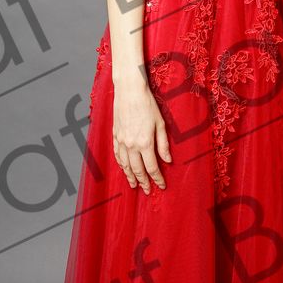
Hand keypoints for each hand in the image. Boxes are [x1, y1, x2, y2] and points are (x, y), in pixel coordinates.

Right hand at [111, 76, 170, 191]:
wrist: (129, 91)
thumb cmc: (147, 104)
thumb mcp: (160, 124)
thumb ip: (163, 144)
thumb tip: (167, 160)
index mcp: (145, 143)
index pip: (152, 167)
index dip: (157, 178)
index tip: (161, 186)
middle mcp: (131, 145)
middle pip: (137, 169)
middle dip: (143, 182)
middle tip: (147, 191)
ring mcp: (121, 141)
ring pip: (125, 165)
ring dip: (130, 177)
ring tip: (134, 185)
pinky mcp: (115, 135)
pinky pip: (117, 155)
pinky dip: (121, 164)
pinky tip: (124, 169)